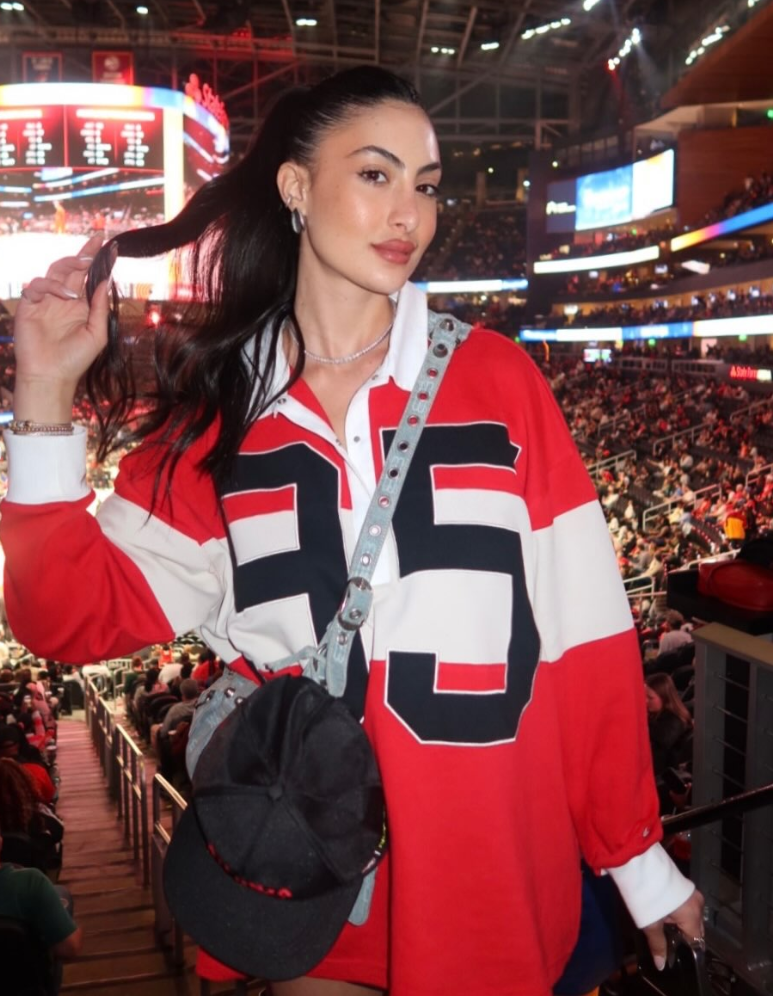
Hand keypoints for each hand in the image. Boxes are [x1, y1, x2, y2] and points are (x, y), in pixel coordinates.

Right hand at [13, 234, 112, 419]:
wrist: (50, 376)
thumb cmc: (75, 360)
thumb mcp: (97, 334)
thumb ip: (100, 307)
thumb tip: (106, 281)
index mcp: (81, 306)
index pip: (88, 277)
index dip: (97, 260)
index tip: (109, 244)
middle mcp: (63, 300)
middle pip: (72, 268)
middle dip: (84, 253)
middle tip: (96, 243)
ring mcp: (45, 301)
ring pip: (54, 271)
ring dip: (69, 265)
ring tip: (84, 267)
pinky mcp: (29, 305)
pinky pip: (37, 286)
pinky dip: (51, 286)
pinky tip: (66, 296)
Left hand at [642, 888, 704, 969]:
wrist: (638, 862)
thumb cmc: (646, 895)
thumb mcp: (650, 923)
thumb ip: (657, 944)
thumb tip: (661, 965)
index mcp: (693, 915)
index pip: (697, 941)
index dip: (687, 950)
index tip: (676, 955)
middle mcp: (697, 904)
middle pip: (695, 928)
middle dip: (684, 936)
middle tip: (667, 942)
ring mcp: (691, 892)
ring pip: (690, 915)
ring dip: (679, 922)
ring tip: (663, 928)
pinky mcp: (683, 884)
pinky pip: (686, 905)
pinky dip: (678, 911)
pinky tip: (663, 913)